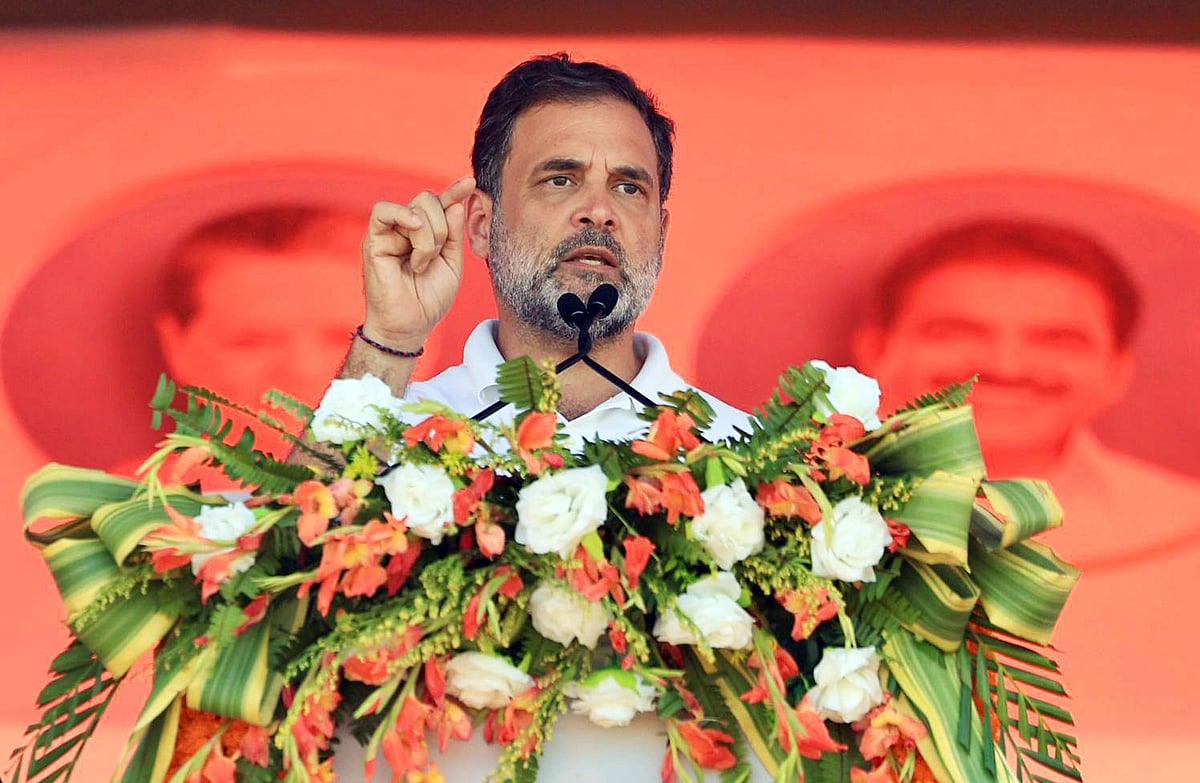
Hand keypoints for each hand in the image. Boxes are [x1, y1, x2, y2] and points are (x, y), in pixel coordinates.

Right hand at [360, 175, 475, 349]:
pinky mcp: (373, 240)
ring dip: (428, 236)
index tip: (470, 183)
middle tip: (436, 256)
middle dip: (442, 228)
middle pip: (428, 200)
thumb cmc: (429, 299)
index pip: (440, 203)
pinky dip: (403, 215)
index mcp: (426, 233)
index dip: (455, 191)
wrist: (410, 325)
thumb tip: (455, 203)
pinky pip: (383, 211)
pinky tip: (414, 229)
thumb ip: (455, 234)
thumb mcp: (452, 264)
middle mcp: (406, 229)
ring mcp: (390, 233)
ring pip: (415, 207)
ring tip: (421, 263)